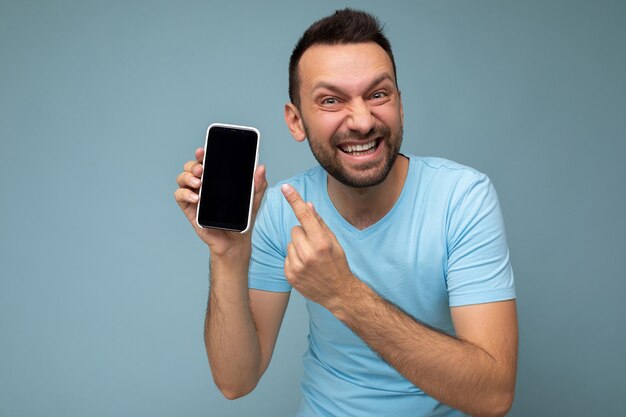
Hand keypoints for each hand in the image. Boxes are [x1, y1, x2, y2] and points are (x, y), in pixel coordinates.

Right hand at [174, 147, 267, 255]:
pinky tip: (196, 198)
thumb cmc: (242, 217)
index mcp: (216, 179)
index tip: (203, 150)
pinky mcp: (190, 209)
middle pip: (191, 167)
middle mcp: (203, 184)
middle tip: (202, 168)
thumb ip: (258, 184)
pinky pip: (180, 196)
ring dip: (187, 177)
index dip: (202, 154)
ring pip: (182, 178)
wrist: (236, 240)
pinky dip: (185, 194)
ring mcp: (195, 196)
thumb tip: (261, 168)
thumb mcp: (254, 199)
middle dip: (194, 164)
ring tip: (199, 182)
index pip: (207, 161)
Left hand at [281, 184, 354, 307]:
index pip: (305, 216)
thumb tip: (307, 205)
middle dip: (303, 234)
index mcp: (322, 243)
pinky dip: (294, 258)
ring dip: (298, 247)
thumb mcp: (334, 242)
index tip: (285, 188)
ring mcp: (298, 266)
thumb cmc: (338, 265)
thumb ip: (320, 223)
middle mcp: (308, 254)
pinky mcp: (290, 274)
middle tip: (315, 246)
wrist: (338, 293)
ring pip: (290, 243)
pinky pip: (286, 256)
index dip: (295, 200)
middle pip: (295, 229)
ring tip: (311, 258)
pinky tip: (305, 266)